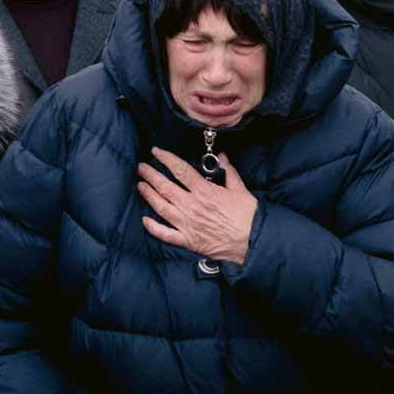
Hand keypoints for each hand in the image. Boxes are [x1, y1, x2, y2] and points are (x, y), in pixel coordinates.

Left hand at [138, 148, 256, 265]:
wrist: (252, 241)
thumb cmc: (248, 216)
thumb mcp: (240, 189)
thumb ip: (229, 171)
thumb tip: (222, 157)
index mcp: (204, 191)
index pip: (180, 170)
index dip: (166, 159)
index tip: (156, 152)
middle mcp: (191, 206)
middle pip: (164, 187)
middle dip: (150, 175)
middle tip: (141, 167)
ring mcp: (187, 224)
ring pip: (160, 207)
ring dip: (148, 194)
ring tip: (140, 185)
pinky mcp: (187, 240)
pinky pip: (165, 234)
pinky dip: (153, 227)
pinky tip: (145, 220)